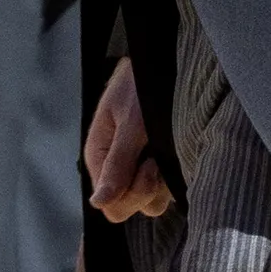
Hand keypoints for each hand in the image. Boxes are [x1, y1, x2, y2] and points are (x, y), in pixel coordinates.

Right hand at [85, 56, 171, 221]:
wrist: (162, 64)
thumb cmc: (142, 87)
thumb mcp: (131, 123)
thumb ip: (116, 164)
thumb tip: (97, 203)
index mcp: (99, 157)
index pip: (111, 205)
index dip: (131, 194)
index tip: (146, 165)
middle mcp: (115, 167)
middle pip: (129, 207)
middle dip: (147, 188)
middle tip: (156, 157)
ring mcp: (135, 167)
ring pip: (150, 202)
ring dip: (162, 182)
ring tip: (165, 151)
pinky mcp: (154, 165)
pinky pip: (163, 190)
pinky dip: (171, 176)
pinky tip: (173, 152)